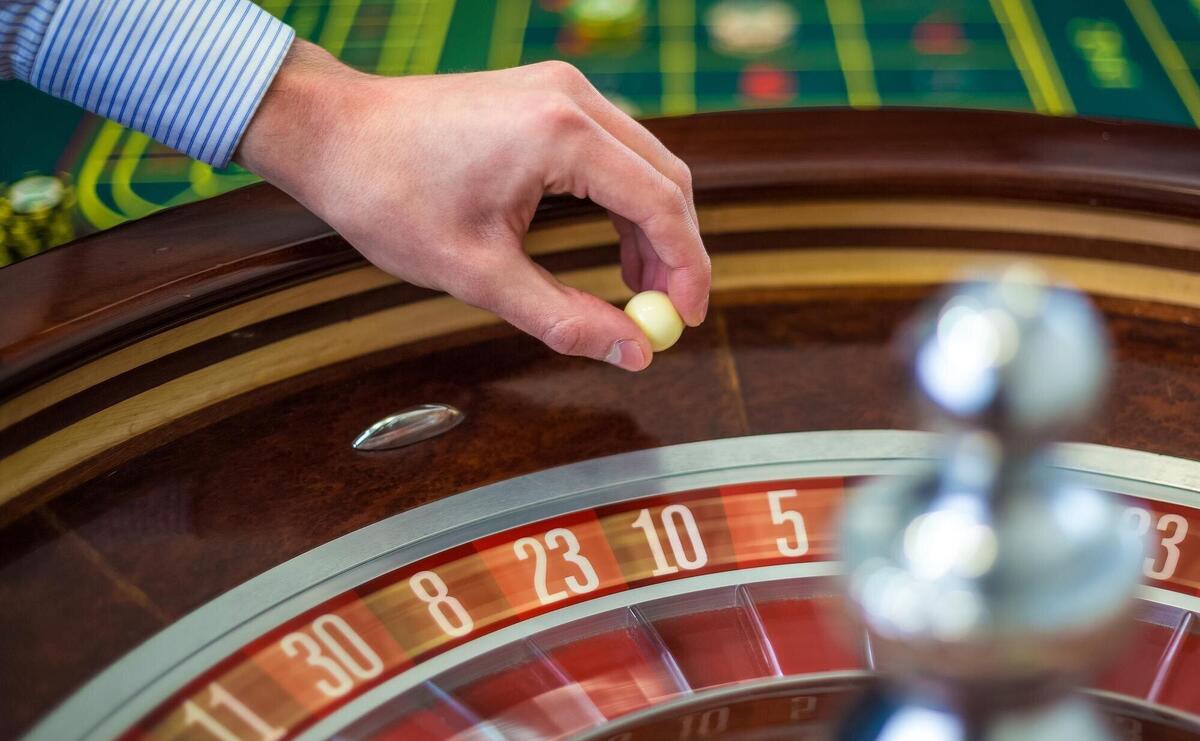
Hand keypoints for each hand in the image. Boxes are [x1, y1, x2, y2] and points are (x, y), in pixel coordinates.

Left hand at [236, 40, 709, 370]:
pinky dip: (620, 199)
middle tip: (666, 312)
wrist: (330, 131)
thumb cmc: (388, 195)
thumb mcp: (479, 273)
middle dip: (676, 250)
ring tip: (636, 290)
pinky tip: (608, 245)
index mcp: (562, 134)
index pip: (662, 204)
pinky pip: (610, 149)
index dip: (687, 269)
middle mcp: (573, 98)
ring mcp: (561, 88)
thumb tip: (632, 353)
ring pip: (643, 162)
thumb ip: (565, 317)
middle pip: (666, 178)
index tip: (686, 321)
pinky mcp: (545, 94)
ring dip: (650, 226)